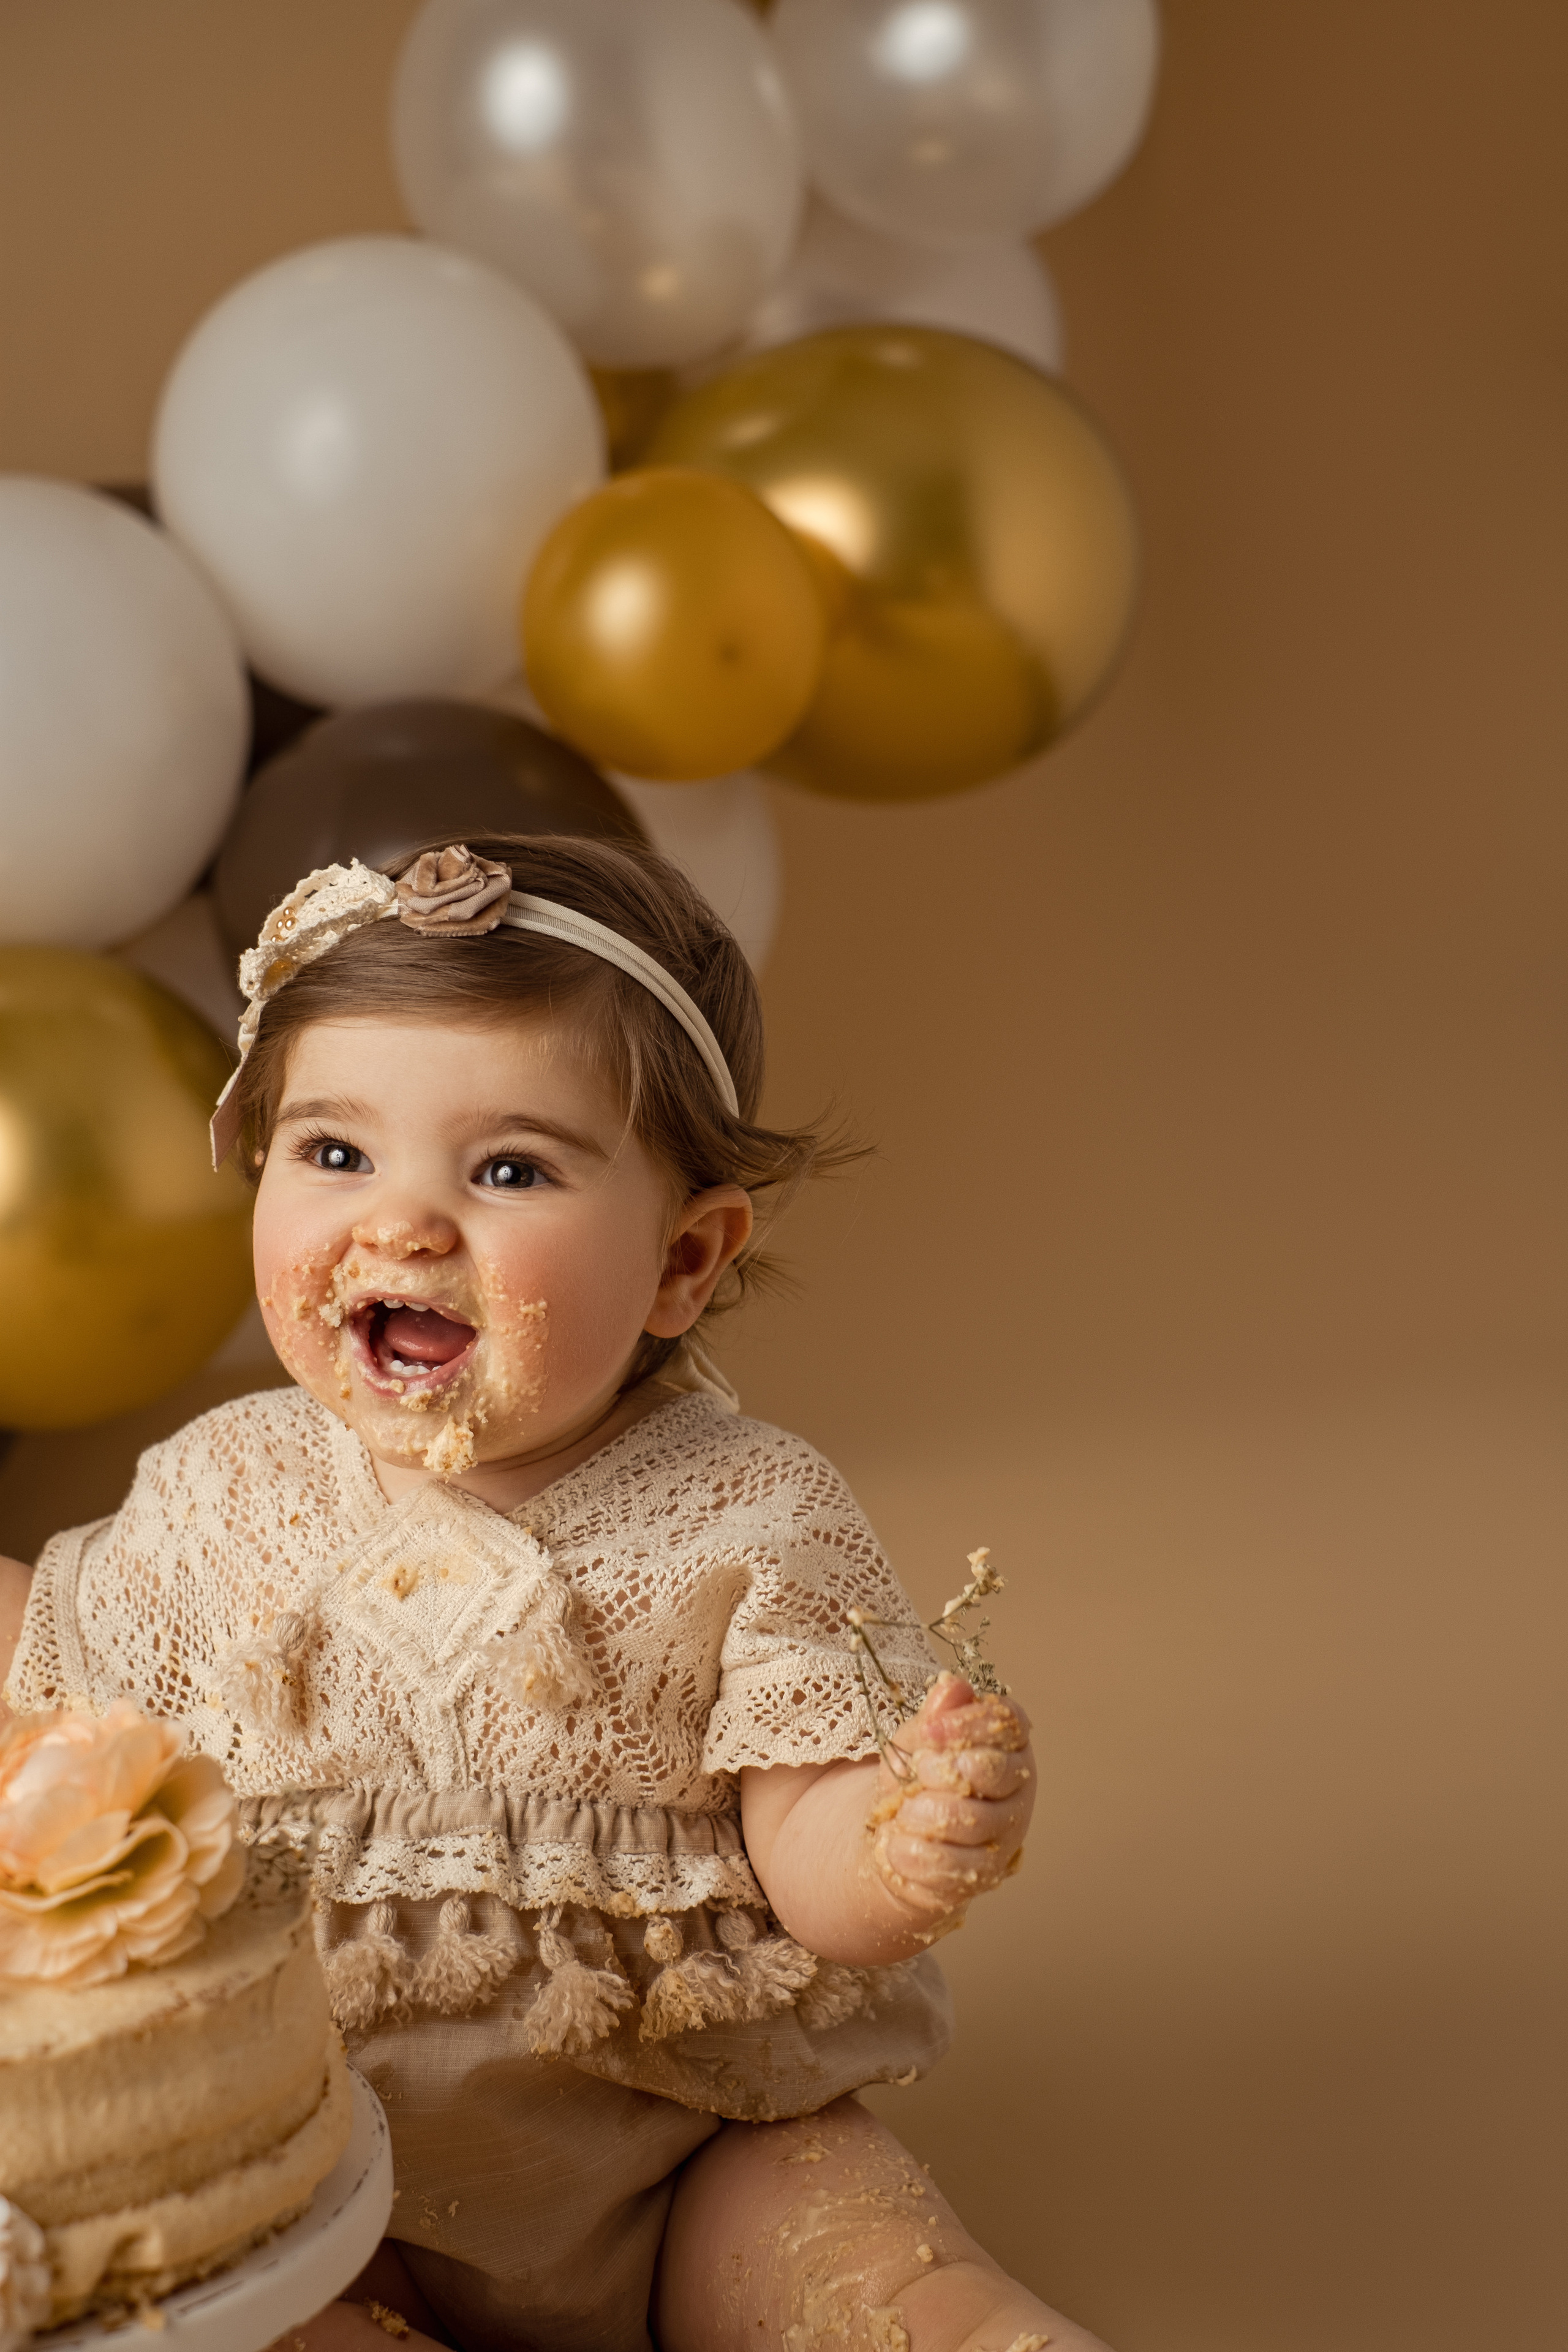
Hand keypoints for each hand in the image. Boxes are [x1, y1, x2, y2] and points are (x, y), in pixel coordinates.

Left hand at [867, 1674, 1033, 1930]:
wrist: (900, 1836)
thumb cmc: (917, 1779)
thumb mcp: (918, 1739)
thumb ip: (937, 1714)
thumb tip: (953, 1687)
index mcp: (1006, 1743)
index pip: (1006, 1722)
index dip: (968, 1724)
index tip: (928, 1731)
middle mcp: (1016, 1786)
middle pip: (997, 1771)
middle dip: (948, 1770)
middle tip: (919, 1772)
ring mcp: (1005, 1833)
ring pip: (974, 1820)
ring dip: (925, 1814)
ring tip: (903, 1812)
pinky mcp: (986, 1873)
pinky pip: (955, 1866)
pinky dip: (917, 1854)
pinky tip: (898, 1844)